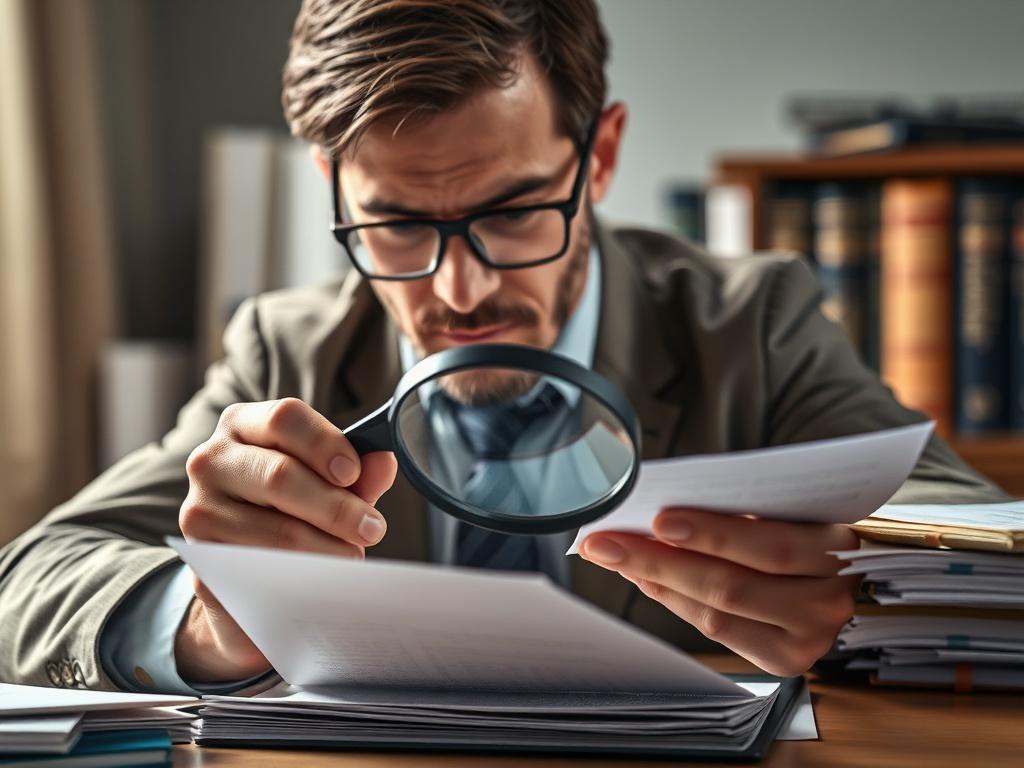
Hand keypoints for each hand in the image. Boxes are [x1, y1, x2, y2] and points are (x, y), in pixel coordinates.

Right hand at [175, 397, 397, 681]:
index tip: (353, 474)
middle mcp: (211, 460)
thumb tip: (384, 461)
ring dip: (326, 548)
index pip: (285, 417)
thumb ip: (359, 473)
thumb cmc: (295, 510)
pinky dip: (301, 576)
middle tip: (372, 529)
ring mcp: (198, 510)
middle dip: (337, 507)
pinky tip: (322, 579)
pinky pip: (261, 569)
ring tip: (352, 556)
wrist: (249, 570)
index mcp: (244, 425)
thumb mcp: (330, 485)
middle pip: (280, 475)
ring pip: (275, 530)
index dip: (325, 443)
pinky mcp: (201, 559)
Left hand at [580, 508, 859, 676]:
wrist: (849, 568)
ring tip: (615, 556)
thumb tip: (662, 511)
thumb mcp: (791, 505)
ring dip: (656, 581)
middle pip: (731, 586)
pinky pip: (717, 632)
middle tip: (607, 541)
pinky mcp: (785, 661)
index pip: (771, 545)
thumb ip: (742, 508)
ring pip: (716, 614)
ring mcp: (809, 639)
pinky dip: (674, 601)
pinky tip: (645, 578)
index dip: (712, 534)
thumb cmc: (808, 522)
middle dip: (659, 560)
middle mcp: (829, 601)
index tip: (659, 518)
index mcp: (840, 550)